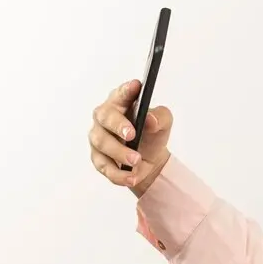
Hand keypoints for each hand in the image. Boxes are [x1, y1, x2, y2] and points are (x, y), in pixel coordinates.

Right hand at [88, 80, 173, 196]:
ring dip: (119, 152)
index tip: (136, 86)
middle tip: (131, 135)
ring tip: (136, 160)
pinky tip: (131, 177)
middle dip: (118, 125)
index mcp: (121, 103)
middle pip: (104, 117)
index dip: (126, 90)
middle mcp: (105, 118)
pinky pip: (104, 166)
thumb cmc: (152, 134)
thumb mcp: (163, 124)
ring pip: (102, 143)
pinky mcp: (99, 158)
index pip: (121, 93)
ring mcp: (99, 138)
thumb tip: (150, 119)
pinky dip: (118, 173)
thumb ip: (160, 117)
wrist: (149, 160)